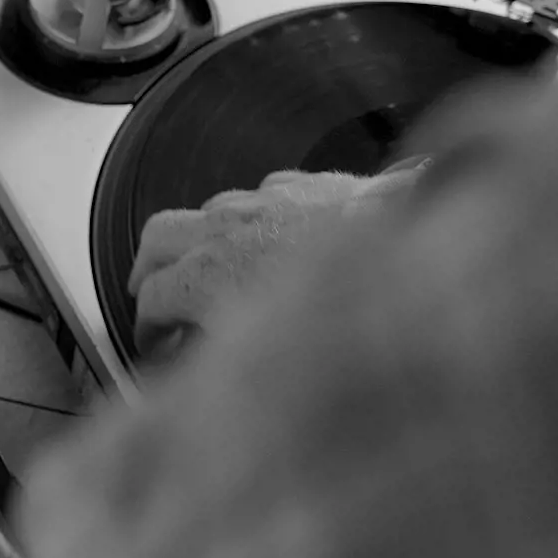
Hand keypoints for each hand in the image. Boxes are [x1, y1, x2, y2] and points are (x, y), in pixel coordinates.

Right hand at [128, 161, 426, 358]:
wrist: (412, 249)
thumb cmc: (351, 313)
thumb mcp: (271, 358)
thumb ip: (225, 361)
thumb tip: (206, 372)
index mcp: (207, 276)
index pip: (150, 300)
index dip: (145, 331)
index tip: (154, 349)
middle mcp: (226, 231)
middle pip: (156, 238)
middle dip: (147, 270)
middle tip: (152, 298)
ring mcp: (262, 201)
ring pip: (203, 212)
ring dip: (197, 242)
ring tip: (210, 273)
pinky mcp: (299, 185)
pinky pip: (256, 196)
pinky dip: (249, 220)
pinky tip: (271, 243)